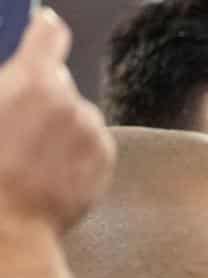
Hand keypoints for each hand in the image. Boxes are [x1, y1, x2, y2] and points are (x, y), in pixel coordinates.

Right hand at [0, 9, 114, 238]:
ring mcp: (91, 130)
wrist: (8, 225)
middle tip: (18, 123)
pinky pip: (90, 143)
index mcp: (30, 80)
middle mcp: (69, 100)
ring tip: (31, 155)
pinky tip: (50, 169)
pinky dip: (76, 151)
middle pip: (58, 82)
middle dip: (41, 94)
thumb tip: (17, 79)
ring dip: (60, 126)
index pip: (48, 35)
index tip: (46, 28)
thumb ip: (6, 86)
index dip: (44, 31)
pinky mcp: (104, 158)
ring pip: (76, 115)